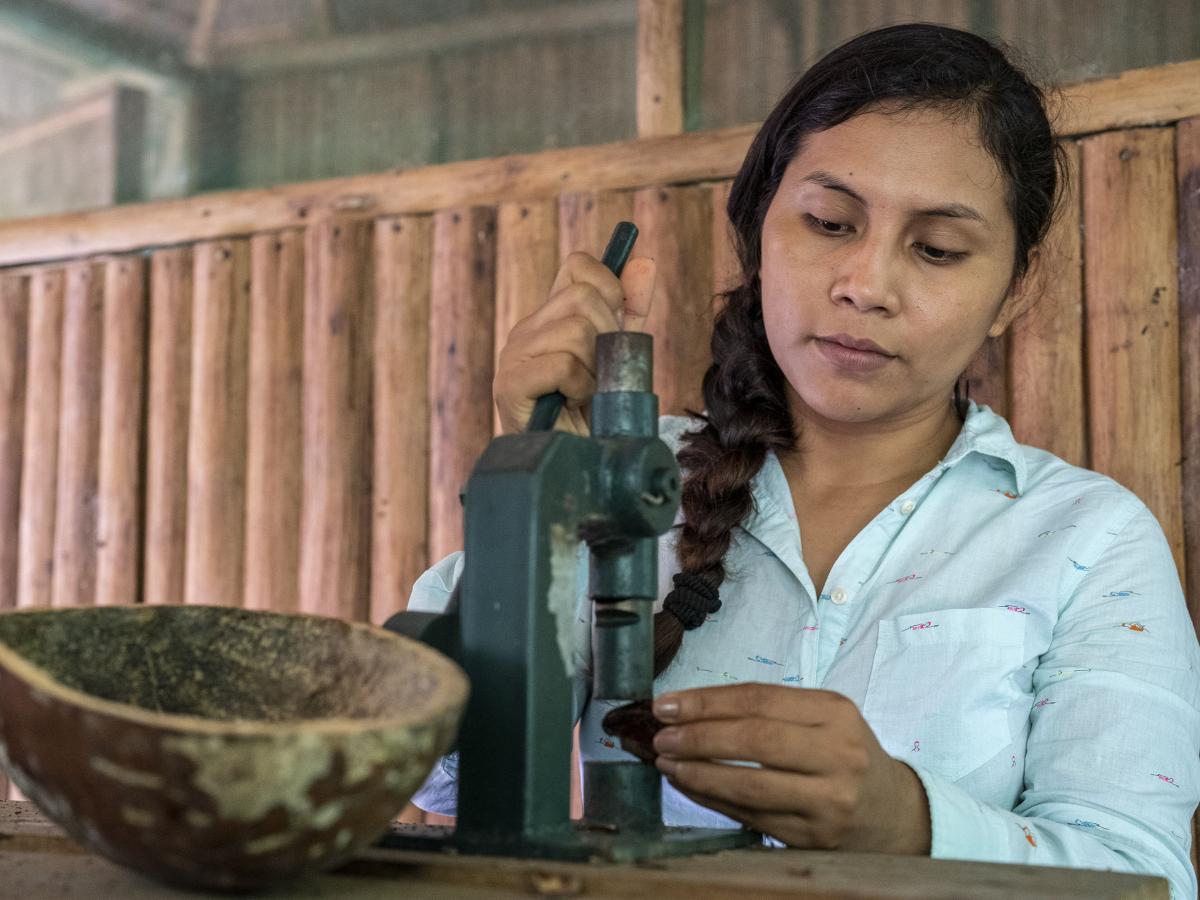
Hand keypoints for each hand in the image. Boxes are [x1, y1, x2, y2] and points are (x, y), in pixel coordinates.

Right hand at [493, 252, 655, 435]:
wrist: (574, 465)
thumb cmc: (593, 414)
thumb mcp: (618, 357)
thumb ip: (630, 313)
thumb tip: (644, 261)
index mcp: (550, 319)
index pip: (578, 267)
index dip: (609, 287)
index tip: (618, 324)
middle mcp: (527, 330)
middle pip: (583, 298)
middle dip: (609, 336)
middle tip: (602, 373)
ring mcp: (514, 355)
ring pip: (575, 331)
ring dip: (594, 369)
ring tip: (585, 393)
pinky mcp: (510, 385)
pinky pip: (561, 365)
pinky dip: (579, 387)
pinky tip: (572, 403)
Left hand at [651, 683, 930, 853]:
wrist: (892, 812)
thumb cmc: (844, 755)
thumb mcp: (823, 719)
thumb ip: (768, 710)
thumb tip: (690, 708)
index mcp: (836, 713)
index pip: (760, 700)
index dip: (707, 701)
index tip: (667, 704)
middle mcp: (838, 755)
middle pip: (754, 740)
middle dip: (698, 736)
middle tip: (662, 736)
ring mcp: (828, 801)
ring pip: (750, 785)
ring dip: (698, 773)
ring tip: (666, 763)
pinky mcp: (813, 837)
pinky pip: (750, 816)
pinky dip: (711, 800)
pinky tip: (688, 786)